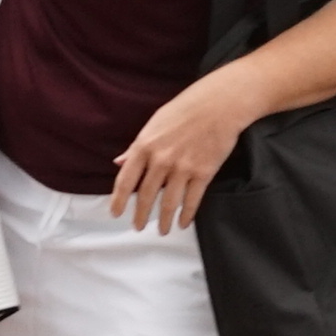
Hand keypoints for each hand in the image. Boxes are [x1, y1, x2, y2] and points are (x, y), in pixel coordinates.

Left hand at [110, 71, 262, 234]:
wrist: (219, 104)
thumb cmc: (186, 108)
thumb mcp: (154, 123)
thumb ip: (137, 147)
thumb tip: (119, 162)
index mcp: (145, 145)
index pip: (126, 180)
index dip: (119, 200)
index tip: (116, 213)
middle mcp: (161, 160)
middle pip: (147, 196)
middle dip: (141, 215)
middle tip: (138, 227)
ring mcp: (183, 168)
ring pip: (169, 203)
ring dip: (164, 220)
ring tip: (162, 230)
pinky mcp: (204, 173)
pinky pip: (192, 201)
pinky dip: (187, 215)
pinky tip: (183, 223)